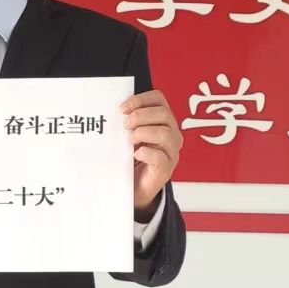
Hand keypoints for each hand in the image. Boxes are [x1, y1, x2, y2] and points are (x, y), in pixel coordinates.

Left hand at [122, 90, 181, 216]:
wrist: (135, 188)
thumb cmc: (133, 159)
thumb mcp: (130, 136)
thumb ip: (128, 122)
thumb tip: (116, 111)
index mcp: (163, 122)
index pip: (159, 99)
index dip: (141, 99)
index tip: (123, 108)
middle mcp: (171, 134)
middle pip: (164, 114)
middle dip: (141, 116)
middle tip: (126, 125)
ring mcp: (170, 152)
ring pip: (165, 133)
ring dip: (144, 133)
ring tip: (131, 140)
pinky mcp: (165, 169)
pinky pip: (160, 157)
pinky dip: (146, 153)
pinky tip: (136, 154)